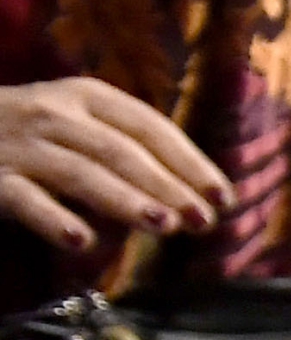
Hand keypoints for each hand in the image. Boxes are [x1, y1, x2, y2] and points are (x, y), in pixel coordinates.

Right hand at [0, 78, 227, 250]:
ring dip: (125, 200)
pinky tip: (83, 242)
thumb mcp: (77, 125)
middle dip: (167, 186)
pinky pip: (25, 199)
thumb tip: (191, 194)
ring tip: (163, 225)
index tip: (221, 196)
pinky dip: (55, 220)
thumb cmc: (28, 135)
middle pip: (120, 151)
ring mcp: (20, 145)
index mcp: (86, 97)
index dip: (188, 161)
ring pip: (80, 172)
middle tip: (203, 219)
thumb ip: (125, 150)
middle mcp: (54, 113)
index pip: (148, 127)